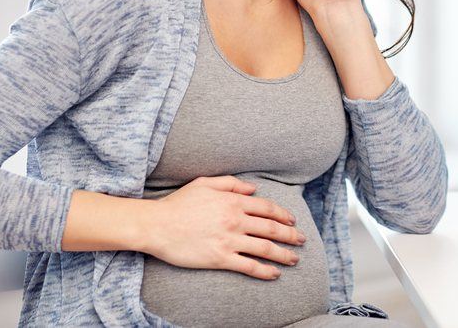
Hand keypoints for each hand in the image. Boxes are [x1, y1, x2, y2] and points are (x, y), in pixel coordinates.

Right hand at [141, 175, 306, 279]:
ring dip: (283, 254)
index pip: (267, 208)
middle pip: (271, 229)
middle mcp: (236, 220)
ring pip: (265, 248)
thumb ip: (232, 183)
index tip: (293, 222)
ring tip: (294, 260)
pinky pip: (249, 266)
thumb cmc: (178, 203)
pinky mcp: (220, 258)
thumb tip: (254, 188)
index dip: (284, 215)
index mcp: (233, 201)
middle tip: (301, 241)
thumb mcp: (205, 183)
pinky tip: (274, 274)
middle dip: (290, 236)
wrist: (156, 225)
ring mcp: (229, 240)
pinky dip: (265, 271)